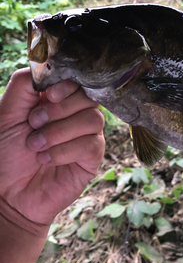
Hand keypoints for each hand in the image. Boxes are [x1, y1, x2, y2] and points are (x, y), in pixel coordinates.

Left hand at [0, 68, 104, 231]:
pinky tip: (47, 159)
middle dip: (60, 110)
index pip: (76, 81)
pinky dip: (65, 150)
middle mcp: (74, 114)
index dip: (67, 85)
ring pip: (93, 120)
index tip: (49, 96)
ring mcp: (85, 136)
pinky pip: (92, 144)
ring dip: (59, 132)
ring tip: (36, 146)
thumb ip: (24, 85)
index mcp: (56, 100)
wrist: (6, 194)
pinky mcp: (91, 158)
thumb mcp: (6, 113)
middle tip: (34, 124)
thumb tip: (45, 68)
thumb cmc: (4, 153)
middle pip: (88, 97)